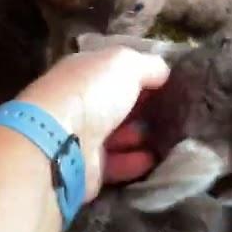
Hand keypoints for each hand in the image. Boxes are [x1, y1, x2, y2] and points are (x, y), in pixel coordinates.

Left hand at [17, 47, 169, 200]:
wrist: (60, 142)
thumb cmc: (91, 93)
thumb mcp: (125, 63)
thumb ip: (147, 65)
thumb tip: (162, 71)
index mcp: (82, 71)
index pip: (112, 70)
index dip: (138, 74)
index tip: (167, 82)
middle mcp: (78, 102)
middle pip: (114, 103)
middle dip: (140, 107)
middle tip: (171, 112)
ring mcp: (79, 135)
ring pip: (115, 134)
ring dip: (138, 134)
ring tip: (167, 136)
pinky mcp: (85, 167)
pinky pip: (115, 163)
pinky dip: (134, 161)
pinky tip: (153, 159)